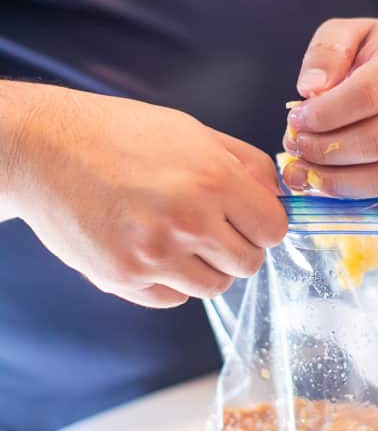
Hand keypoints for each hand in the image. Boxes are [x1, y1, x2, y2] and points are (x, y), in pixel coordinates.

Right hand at [9, 87, 287, 307]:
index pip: (273, 229)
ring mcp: (154, 257)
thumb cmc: (121, 134)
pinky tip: (153, 249)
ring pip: (214, 287)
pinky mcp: (123, 279)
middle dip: (239, 246)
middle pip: (249, 264)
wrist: (47, 149)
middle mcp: (188, 222)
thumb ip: (245, 164)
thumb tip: (278, 196)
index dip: (265, 223)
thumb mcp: (193, 132)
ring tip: (179, 236)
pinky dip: (172, 281)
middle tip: (214, 227)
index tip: (248, 217)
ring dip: (206, 266)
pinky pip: (174, 299)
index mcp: (212, 180)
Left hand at [282, 18, 377, 196]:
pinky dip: (351, 195)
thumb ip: (325, 52)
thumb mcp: (349, 34)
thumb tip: (310, 89)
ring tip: (303, 168)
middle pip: (375, 141)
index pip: (368, 95)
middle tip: (295, 145)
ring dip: (334, 180)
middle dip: (324, 150)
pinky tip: (325, 180)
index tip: (295, 119)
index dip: (325, 113)